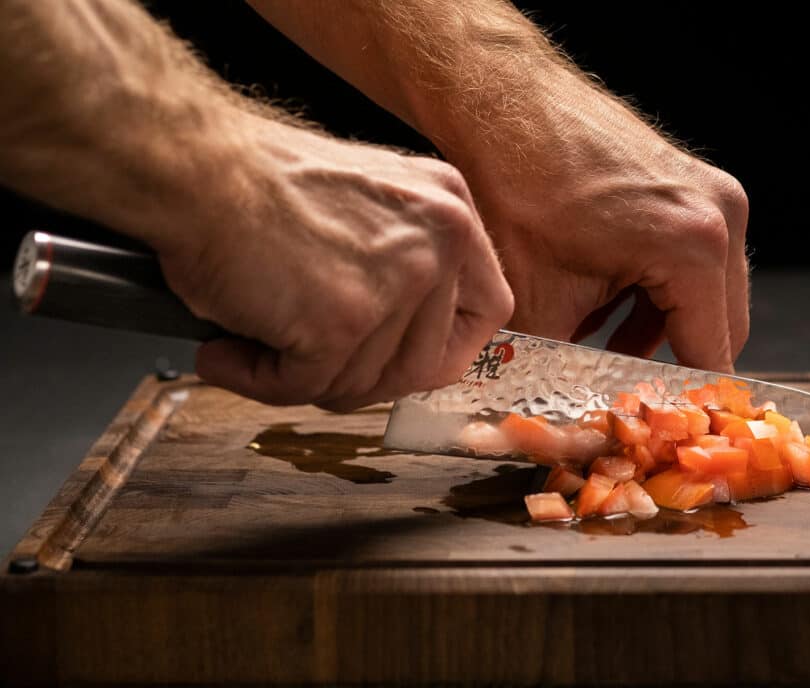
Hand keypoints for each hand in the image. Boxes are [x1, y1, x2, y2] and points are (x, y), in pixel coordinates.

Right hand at [152, 115, 512, 409]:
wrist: (193, 164)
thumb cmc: (259, 180)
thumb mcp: (372, 201)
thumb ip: (407, 261)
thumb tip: (405, 345)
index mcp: (450, 211)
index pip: (488, 309)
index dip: (446, 347)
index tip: (406, 361)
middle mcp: (439, 243)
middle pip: (425, 363)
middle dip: (362, 377)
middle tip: (309, 364)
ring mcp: (396, 283)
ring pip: (364, 382)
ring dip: (303, 377)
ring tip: (253, 343)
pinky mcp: (343, 321)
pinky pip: (307, 388)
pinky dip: (257, 381)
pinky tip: (225, 352)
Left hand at [243, 0, 747, 371]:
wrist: (497, 100)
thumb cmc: (512, 184)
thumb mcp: (536, 301)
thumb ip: (570, 367)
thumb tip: (577, 414)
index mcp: (693, 246)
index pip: (711, 356)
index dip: (681, 405)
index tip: (658, 432)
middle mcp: (718, 214)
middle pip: (721, 326)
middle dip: (674, 366)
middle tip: (627, 399)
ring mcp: (708, 191)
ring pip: (708, 294)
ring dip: (664, 329)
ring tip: (603, 351)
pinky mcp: (687, 181)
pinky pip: (692, 258)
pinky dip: (656, 292)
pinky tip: (604, 306)